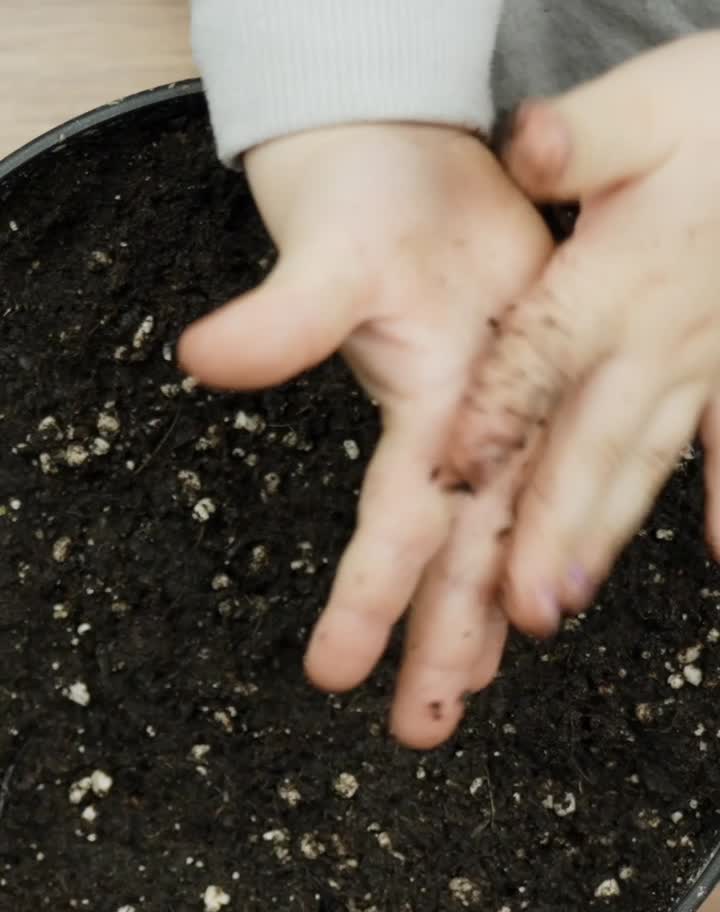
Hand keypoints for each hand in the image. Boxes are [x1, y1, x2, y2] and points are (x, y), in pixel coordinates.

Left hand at [180, 124, 550, 745]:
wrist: (419, 146)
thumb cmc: (375, 189)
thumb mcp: (329, 240)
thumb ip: (281, 313)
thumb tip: (204, 356)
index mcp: (468, 372)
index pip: (416, 504)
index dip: (376, 591)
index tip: (335, 666)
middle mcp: (508, 404)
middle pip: (475, 544)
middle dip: (445, 642)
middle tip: (416, 729)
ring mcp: (519, 413)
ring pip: (505, 539)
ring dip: (478, 626)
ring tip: (452, 701)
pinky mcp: (515, 416)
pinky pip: (519, 509)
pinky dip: (503, 574)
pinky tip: (497, 626)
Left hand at [451, 33, 719, 636]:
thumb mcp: (646, 107)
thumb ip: (581, 138)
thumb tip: (525, 144)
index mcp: (612, 278)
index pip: (540, 355)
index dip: (497, 412)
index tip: (455, 477)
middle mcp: (653, 338)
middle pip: (587, 443)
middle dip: (549, 526)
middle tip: (519, 605)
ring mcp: (701, 363)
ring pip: (642, 464)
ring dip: (605, 535)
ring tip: (567, 599)